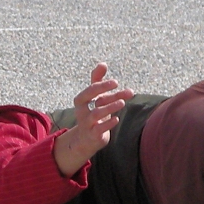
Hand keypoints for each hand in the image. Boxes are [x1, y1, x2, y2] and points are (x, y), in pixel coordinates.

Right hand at [53, 62, 134, 176]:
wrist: (87, 139)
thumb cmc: (93, 114)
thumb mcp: (95, 99)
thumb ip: (97, 81)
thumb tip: (102, 63)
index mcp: (81, 100)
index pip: (91, 89)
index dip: (102, 84)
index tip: (116, 82)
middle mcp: (81, 111)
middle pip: (90, 98)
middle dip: (103, 91)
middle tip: (117, 85)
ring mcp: (86, 123)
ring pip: (96, 113)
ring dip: (109, 107)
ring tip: (122, 102)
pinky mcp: (93, 135)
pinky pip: (99, 129)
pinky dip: (108, 123)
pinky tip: (117, 119)